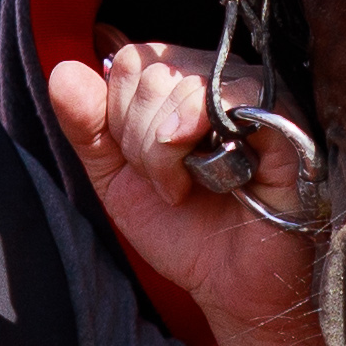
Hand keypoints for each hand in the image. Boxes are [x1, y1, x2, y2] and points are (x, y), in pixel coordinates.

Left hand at [50, 45, 314, 340]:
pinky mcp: (284, 116)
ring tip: (191, 186)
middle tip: (169, 185)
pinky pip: (233, 95)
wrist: (232, 282)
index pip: (129, 62)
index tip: (141, 167)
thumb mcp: (117, 180)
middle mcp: (217, 78)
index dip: (119, 119)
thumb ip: (86, 126)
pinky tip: (212, 172)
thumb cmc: (185, 229)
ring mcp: (252, 94)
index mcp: (178, 85)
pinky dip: (201, 133)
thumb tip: (62, 71)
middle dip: (141, 143)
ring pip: (183, 87)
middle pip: (150, 73)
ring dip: (169, 153)